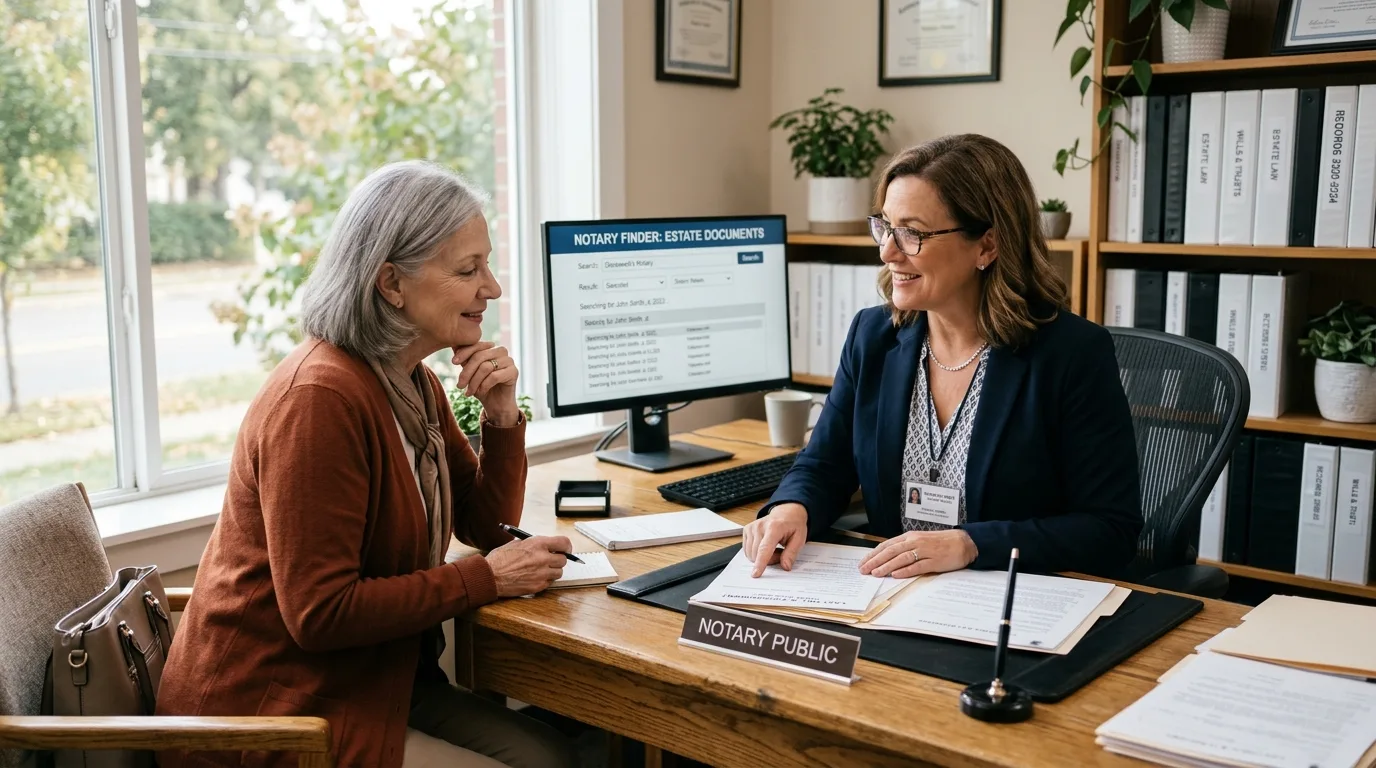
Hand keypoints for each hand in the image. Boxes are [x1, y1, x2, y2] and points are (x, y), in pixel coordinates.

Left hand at [452, 342, 519, 425]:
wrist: (496, 406)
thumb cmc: (482, 388)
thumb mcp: (470, 373)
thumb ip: (464, 359)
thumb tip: (453, 345)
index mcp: (491, 348)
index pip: (476, 345)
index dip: (464, 352)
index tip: (453, 362)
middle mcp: (501, 351)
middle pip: (480, 356)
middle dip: (467, 372)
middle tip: (459, 385)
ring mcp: (509, 361)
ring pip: (486, 367)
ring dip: (474, 381)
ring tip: (469, 392)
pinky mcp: (514, 372)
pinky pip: (494, 376)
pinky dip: (484, 385)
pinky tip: (480, 392)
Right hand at [484, 534, 570, 596]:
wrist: (490, 576)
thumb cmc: (500, 559)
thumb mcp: (516, 543)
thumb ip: (533, 544)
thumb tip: (545, 546)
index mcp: (537, 544)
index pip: (564, 543)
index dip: (566, 546)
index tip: (565, 549)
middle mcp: (542, 558)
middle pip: (563, 560)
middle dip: (558, 560)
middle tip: (551, 560)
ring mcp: (541, 573)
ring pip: (559, 573)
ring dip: (552, 571)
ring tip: (540, 570)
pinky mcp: (538, 586)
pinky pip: (549, 583)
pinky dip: (545, 580)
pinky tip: (534, 577)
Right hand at [741, 503, 808, 577]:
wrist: (786, 512)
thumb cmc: (793, 525)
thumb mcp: (799, 539)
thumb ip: (792, 553)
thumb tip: (785, 566)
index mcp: (774, 527)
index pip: (765, 548)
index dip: (760, 562)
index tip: (756, 574)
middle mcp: (760, 526)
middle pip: (757, 554)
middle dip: (769, 560)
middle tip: (781, 554)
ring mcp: (751, 528)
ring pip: (751, 554)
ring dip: (762, 557)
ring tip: (774, 549)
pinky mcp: (747, 530)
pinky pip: (748, 550)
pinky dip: (757, 553)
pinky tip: (766, 547)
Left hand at [858, 530, 977, 577]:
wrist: (964, 542)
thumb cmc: (941, 542)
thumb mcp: (920, 541)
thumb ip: (905, 548)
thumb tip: (887, 558)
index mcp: (910, 537)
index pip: (887, 545)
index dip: (874, 554)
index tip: (863, 562)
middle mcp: (915, 542)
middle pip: (890, 552)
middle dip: (875, 561)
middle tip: (864, 570)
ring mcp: (925, 551)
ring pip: (901, 558)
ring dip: (886, 566)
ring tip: (875, 573)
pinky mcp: (934, 561)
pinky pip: (917, 566)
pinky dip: (905, 570)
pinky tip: (896, 575)